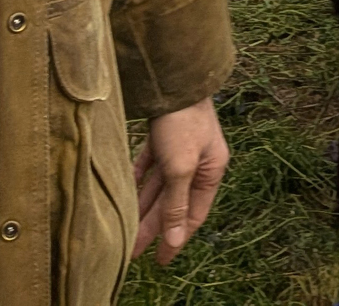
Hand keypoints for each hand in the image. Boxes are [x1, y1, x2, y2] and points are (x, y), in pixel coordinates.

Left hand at [133, 98, 229, 264]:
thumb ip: (177, 203)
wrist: (173, 78)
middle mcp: (198, 162)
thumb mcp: (181, 167)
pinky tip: (128, 191)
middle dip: (153, 226)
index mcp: (211, 171)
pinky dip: (140, 178)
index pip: (193, 214)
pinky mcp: (164, 136)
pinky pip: (150, 165)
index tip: (160, 260)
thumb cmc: (183, 122)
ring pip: (159, 185)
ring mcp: (181, 148)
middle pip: (173, 202)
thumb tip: (176, 237)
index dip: (176, 238)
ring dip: (143, 206)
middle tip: (133, 251)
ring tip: (126, 229)